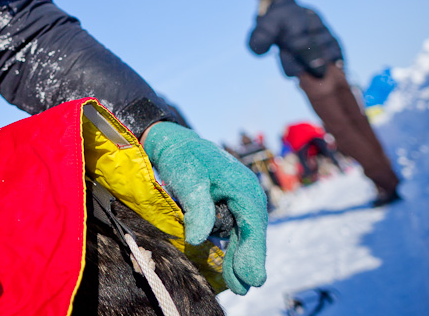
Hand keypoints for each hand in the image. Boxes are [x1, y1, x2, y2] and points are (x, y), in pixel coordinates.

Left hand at [142, 121, 267, 293]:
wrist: (175, 142)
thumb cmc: (182, 157)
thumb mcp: (188, 179)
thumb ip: (197, 208)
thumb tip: (198, 240)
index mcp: (243, 187)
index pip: (252, 225)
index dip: (253, 253)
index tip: (254, 279)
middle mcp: (247, 195)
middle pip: (251, 233)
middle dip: (248, 260)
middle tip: (244, 287)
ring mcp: (239, 201)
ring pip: (243, 234)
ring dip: (240, 257)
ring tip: (238, 285)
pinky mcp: (229, 206)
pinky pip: (235, 230)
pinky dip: (233, 247)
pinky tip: (230, 268)